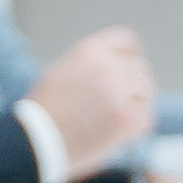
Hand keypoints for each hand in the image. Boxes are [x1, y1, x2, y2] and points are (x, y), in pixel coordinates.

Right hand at [29, 25, 157, 169]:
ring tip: (125, 117)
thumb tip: (113, 65)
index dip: (130, 55)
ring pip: (146, 89)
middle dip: (134, 83)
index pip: (126, 41)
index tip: (130, 68)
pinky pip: (146, 115)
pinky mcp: (125, 118)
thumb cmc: (43, 111)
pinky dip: (140, 123)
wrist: (36, 141)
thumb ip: (88, 64)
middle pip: (138, 67)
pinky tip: (127, 132)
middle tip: (128, 100)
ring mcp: (118, 92)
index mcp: (89, 51)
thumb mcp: (61, 71)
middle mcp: (106, 67)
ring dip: (138, 102)